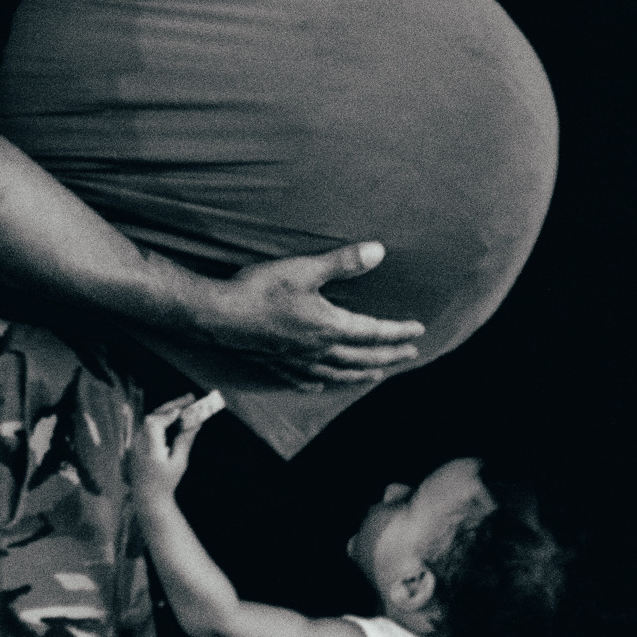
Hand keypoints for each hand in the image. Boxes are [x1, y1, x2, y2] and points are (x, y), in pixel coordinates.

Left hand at [134, 390, 225, 503]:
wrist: (148, 496)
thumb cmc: (166, 481)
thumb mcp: (179, 462)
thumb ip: (185, 440)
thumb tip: (196, 423)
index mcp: (149, 448)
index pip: (154, 423)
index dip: (168, 413)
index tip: (182, 409)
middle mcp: (139, 442)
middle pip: (153, 416)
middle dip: (171, 406)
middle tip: (190, 398)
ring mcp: (135, 442)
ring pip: (150, 419)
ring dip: (167, 411)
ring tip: (185, 404)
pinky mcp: (136, 442)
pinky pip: (149, 425)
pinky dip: (162, 419)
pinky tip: (174, 416)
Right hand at [195, 242, 424, 387]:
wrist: (218, 316)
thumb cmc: (261, 289)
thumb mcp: (305, 269)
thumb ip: (343, 262)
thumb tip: (379, 251)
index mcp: (330, 327)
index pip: (374, 332)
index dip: (398, 332)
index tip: (418, 331)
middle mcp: (318, 350)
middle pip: (363, 358)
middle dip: (390, 356)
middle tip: (409, 356)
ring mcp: (297, 361)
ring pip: (339, 373)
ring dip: (361, 374)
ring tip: (376, 375)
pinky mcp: (276, 365)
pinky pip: (304, 379)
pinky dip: (319, 382)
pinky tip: (321, 384)